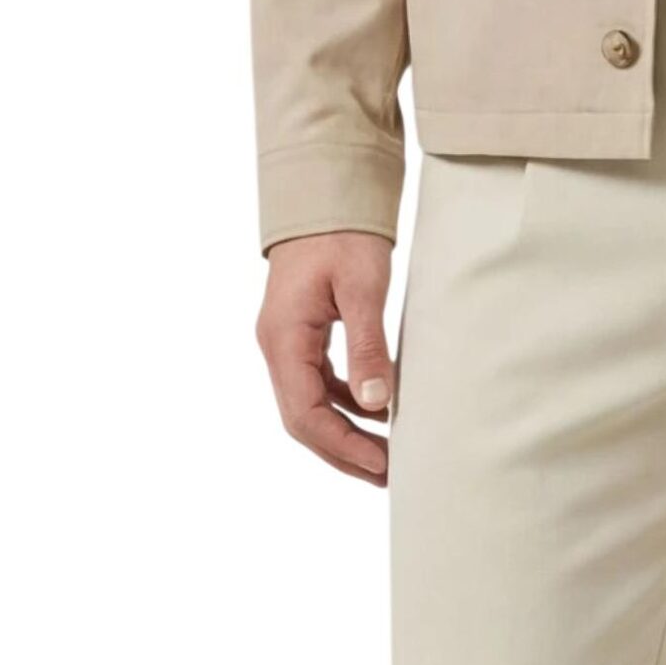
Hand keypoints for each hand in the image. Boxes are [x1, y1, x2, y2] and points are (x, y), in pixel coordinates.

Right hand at [255, 231, 395, 485]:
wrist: (323, 191)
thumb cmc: (342, 233)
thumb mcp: (362, 287)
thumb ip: (368, 345)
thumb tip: (379, 404)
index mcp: (284, 338)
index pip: (304, 414)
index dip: (342, 446)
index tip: (381, 465)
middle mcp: (276, 345)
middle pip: (304, 418)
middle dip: (344, 450)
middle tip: (388, 473)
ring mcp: (286, 340)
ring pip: (310, 403)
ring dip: (346, 431)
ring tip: (386, 455)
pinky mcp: (301, 332)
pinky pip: (319, 380)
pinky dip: (346, 402)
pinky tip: (376, 411)